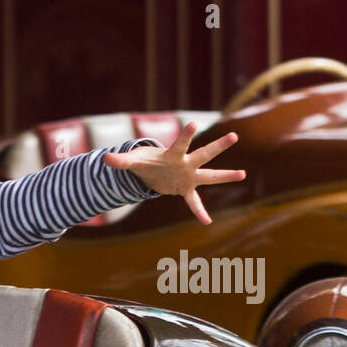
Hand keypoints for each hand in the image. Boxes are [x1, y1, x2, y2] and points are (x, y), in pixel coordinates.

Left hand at [103, 124, 244, 225]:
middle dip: (218, 146)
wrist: (152, 172)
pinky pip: (195, 202)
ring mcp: (189, 176)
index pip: (180, 143)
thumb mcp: (132, 162)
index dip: (185, 135)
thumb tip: (104, 159)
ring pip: (210, 175)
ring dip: (225, 176)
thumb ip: (120, 161)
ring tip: (243, 174)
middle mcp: (186, 164)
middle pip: (204, 154)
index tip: (192, 124)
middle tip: (234, 136)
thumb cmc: (145, 163)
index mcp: (173, 154)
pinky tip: (207, 222)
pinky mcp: (186, 189)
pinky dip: (199, 212)